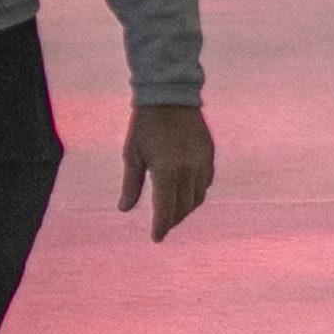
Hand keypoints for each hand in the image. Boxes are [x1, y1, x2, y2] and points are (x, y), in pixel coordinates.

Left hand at [120, 103, 216, 240]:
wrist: (170, 95)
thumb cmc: (145, 125)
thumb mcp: (132, 154)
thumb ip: (131, 184)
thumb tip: (124, 209)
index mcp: (167, 171)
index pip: (166, 209)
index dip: (161, 226)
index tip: (156, 238)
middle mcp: (188, 170)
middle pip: (184, 207)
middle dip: (173, 219)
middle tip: (163, 226)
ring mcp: (202, 161)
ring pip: (198, 196)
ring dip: (186, 208)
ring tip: (174, 212)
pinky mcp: (209, 153)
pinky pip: (206, 181)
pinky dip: (197, 192)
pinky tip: (187, 192)